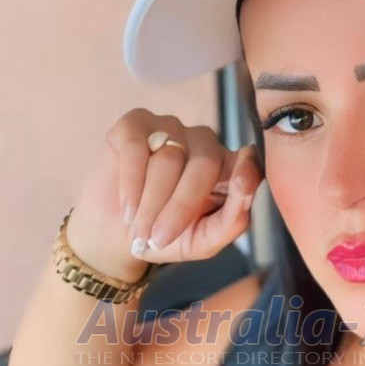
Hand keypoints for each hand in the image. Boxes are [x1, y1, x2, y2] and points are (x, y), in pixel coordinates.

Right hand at [65, 108, 263, 281]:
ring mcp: (170, 128)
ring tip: (138, 229)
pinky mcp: (135, 124)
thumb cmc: (165, 236)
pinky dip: (131, 182)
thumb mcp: (203, 241)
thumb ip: (232, 220)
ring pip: (169, 159)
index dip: (245, 171)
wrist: (115, 235)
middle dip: (180, 206)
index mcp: (227, 169)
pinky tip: (127, 206)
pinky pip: (137, 147)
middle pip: (204, 164)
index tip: (242, 185)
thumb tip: (249, 182)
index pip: (245, 163)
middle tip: (158, 237)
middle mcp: (203, 143)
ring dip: (151, 202)